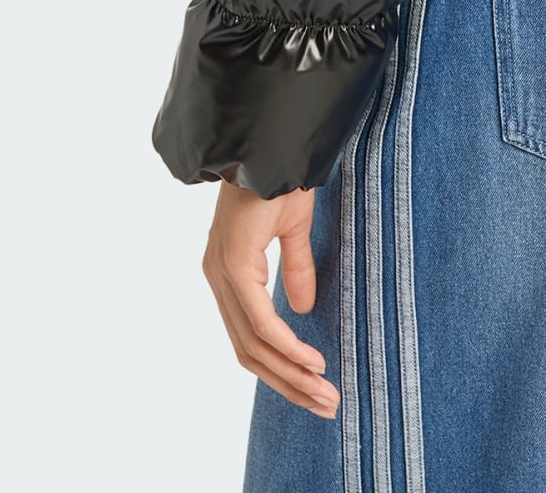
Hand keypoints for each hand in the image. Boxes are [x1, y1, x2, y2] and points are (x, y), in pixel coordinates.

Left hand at [203, 181, 341, 417]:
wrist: (270, 140)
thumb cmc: (280, 175)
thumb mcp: (294, 229)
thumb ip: (296, 269)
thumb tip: (302, 310)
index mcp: (231, 273)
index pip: (251, 338)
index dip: (282, 368)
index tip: (314, 387)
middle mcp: (219, 280)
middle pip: (250, 352)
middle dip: (289, 384)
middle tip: (325, 404)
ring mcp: (223, 275)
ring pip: (254, 345)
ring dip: (291, 374)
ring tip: (324, 392)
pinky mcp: (234, 267)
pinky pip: (260, 321)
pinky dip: (286, 346)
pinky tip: (312, 362)